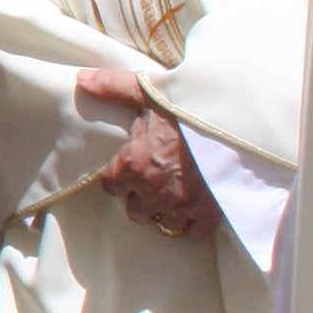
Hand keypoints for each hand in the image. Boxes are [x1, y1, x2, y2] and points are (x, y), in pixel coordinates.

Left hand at [75, 62, 216, 235]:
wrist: (231, 120)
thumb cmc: (186, 106)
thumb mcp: (147, 91)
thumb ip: (113, 88)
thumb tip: (82, 80)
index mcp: (132, 164)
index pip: (111, 187)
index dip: (120, 180)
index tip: (130, 172)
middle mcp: (152, 190)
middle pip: (136, 211)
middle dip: (143, 200)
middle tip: (154, 184)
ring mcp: (181, 204)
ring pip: (164, 224)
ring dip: (167, 212)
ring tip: (175, 196)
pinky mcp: (208, 212)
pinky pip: (195, 231)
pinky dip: (196, 223)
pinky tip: (198, 208)